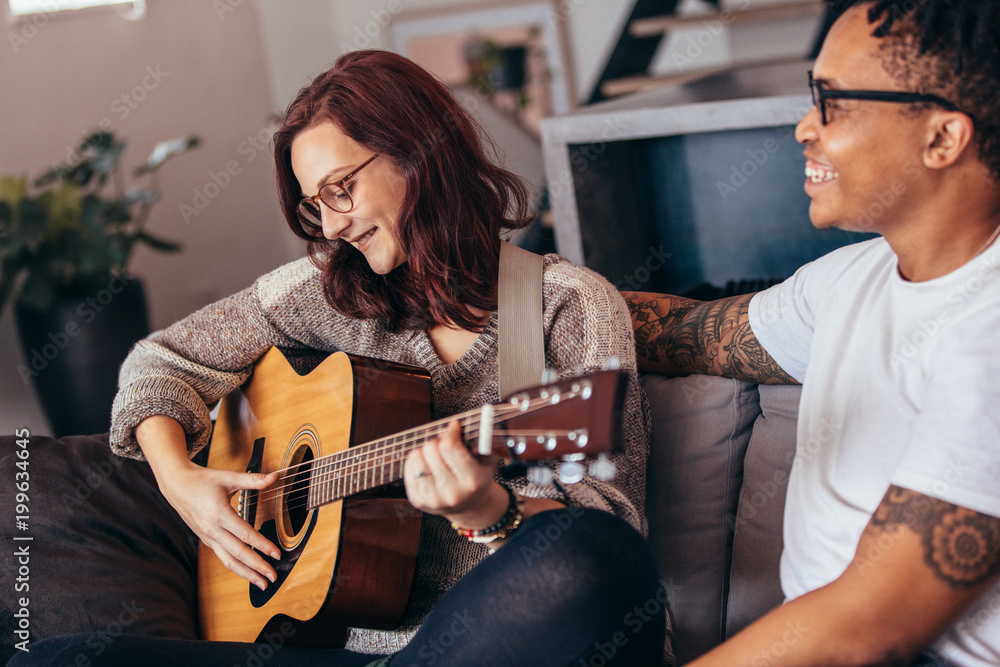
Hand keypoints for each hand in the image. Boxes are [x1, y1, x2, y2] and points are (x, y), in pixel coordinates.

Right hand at [159, 461, 280, 590]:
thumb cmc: (202, 480)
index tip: (277, 554)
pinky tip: (246, 571)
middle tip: (273, 576)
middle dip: (257, 567)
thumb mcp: (228, 477)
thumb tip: (275, 477)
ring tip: (262, 582)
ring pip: (228, 561)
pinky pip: (222, 557)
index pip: (245, 535)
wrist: (176, 485)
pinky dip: (235, 566)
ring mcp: (208, 537)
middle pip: (238, 554)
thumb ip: (253, 480)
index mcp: (220, 514)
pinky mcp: (206, 540)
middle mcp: (213, 529)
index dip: (262, 545)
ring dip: (246, 574)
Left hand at [403, 420, 507, 529]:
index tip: (453, 427)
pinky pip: (408, 468)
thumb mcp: (487, 459)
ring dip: (424, 451)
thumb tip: (459, 424)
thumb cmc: (477, 477)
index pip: (450, 446)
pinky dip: (415, 462)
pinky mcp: (418, 501)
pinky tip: (427, 466)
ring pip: (416, 457)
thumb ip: (480, 440)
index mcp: (472, 481)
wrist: (469, 506)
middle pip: (431, 449)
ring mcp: (433, 499)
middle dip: (438, 441)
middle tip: (445, 445)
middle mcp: (452, 493)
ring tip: (435, 456)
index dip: (450, 431)